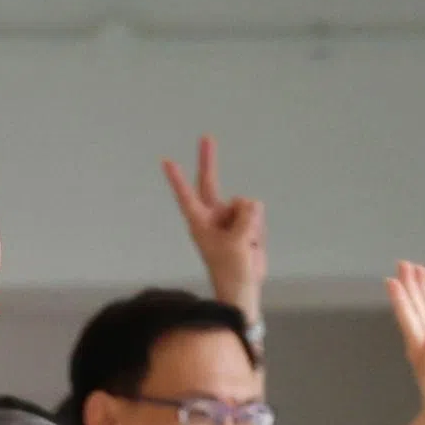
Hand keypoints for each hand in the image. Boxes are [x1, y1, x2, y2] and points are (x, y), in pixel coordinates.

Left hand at [161, 134, 265, 314]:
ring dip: (251, 224)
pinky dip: (259, 229)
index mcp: (200, 222)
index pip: (187, 196)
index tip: (166, 161)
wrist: (244, 288)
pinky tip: (253, 244)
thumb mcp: (237, 243)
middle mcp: (213, 215)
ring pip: (245, 204)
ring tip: (246, 245)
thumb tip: (252, 203)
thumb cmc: (231, 270)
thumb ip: (245, 217)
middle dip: (209, 160)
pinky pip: (256, 213)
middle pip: (210, 181)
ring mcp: (229, 218)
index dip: (177, 179)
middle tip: (206, 136)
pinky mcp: (245, 223)